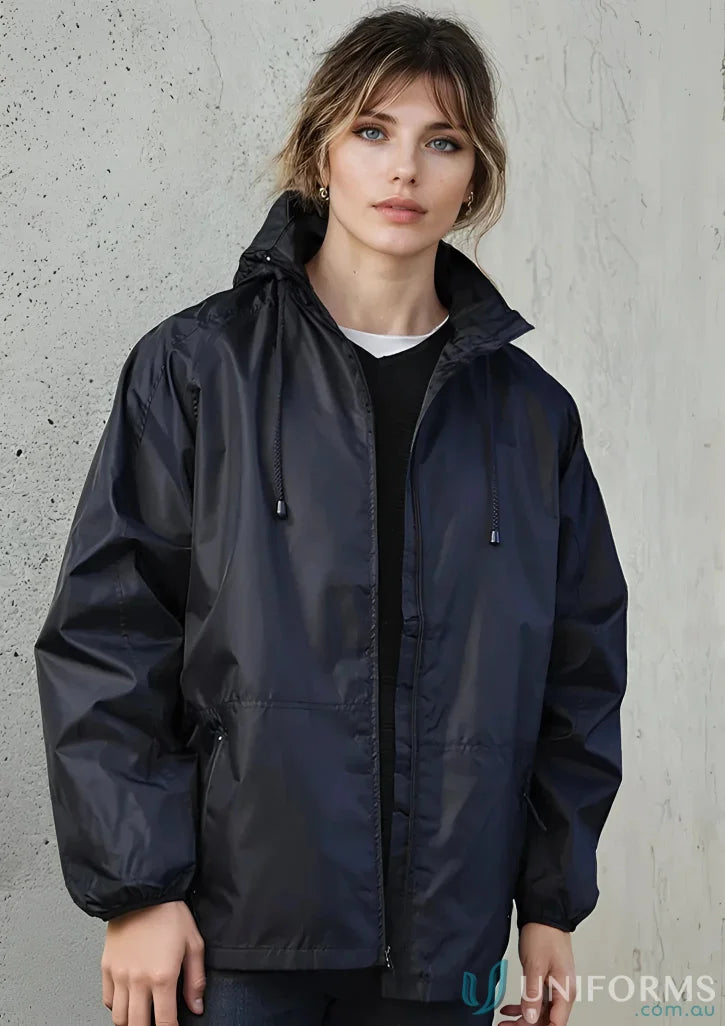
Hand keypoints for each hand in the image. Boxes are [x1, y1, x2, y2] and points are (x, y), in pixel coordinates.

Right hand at [100, 900, 205, 1024]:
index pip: (165, 1022)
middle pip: (138, 1025)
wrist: (143, 891)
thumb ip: (196, 980)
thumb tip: (196, 1006)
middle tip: (156, 1023)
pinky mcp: (107, 967)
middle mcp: (138, 980)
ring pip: (119, 1017)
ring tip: (141, 1017)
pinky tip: (127, 1001)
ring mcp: (120, 975)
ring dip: (131, 1022)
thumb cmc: (170, 913)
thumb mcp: (194, 944)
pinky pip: (107, 999)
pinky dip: (116, 1007)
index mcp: (162, 977)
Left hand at [497, 923, 575, 1025]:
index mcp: (565, 991)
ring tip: (503, 1022)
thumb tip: (530, 1018)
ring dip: (522, 1018)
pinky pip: (536, 1000)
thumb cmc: (544, 934)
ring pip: (539, 1012)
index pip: (556, 1024)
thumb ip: (533, 993)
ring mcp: (555, 986)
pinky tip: (508, 1008)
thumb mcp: (535, 965)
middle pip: (546, 1020)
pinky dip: (522, 1005)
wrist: (545, 914)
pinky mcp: (546, 979)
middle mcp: (562, 992)